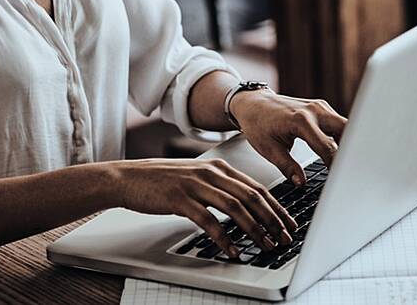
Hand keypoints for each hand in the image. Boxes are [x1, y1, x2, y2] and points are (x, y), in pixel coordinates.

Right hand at [111, 158, 297, 255]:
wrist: (127, 178)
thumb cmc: (161, 181)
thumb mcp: (196, 177)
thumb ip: (219, 186)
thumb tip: (244, 205)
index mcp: (218, 167)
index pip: (256, 187)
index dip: (275, 206)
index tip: (288, 222)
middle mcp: (210, 173)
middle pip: (251, 196)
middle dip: (272, 219)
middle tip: (284, 237)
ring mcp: (195, 185)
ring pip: (235, 207)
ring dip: (254, 229)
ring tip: (265, 245)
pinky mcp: (180, 200)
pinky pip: (208, 221)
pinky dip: (224, 237)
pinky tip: (232, 250)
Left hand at [229, 91, 347, 184]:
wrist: (253, 103)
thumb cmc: (258, 124)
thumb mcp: (268, 149)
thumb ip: (287, 167)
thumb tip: (301, 182)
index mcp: (300, 120)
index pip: (326, 147)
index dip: (335, 166)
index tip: (339, 179)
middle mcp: (314, 110)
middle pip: (346, 130)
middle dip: (351, 150)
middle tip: (351, 171)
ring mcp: (320, 107)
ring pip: (345, 125)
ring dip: (348, 143)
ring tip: (348, 164)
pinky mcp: (321, 108)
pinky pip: (338, 123)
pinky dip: (342, 137)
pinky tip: (340, 153)